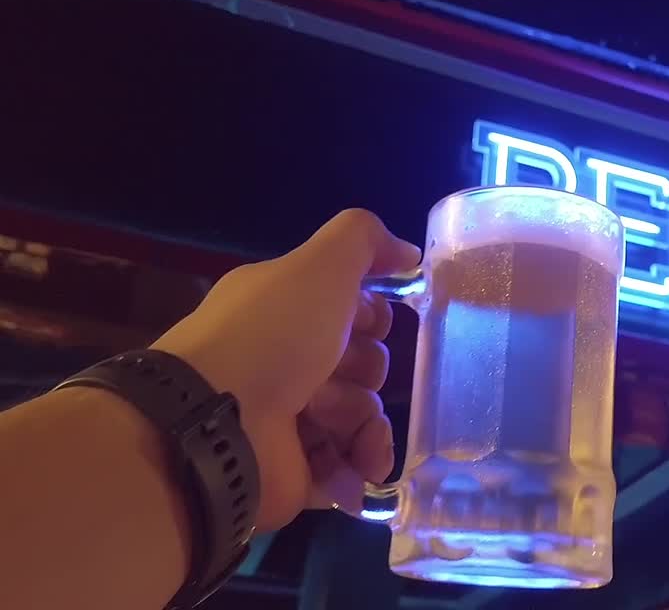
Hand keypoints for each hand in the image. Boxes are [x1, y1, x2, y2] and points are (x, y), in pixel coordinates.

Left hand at [150, 209, 421, 529]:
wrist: (215, 425)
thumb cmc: (271, 336)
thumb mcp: (320, 265)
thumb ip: (365, 240)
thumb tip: (409, 253)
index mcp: (283, 312)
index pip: (347, 311)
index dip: (371, 316)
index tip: (371, 322)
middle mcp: (283, 363)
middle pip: (361, 365)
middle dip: (367, 371)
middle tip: (343, 375)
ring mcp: (288, 421)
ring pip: (360, 416)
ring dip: (368, 421)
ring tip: (348, 428)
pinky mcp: (296, 472)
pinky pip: (350, 466)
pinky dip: (363, 461)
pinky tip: (364, 462)